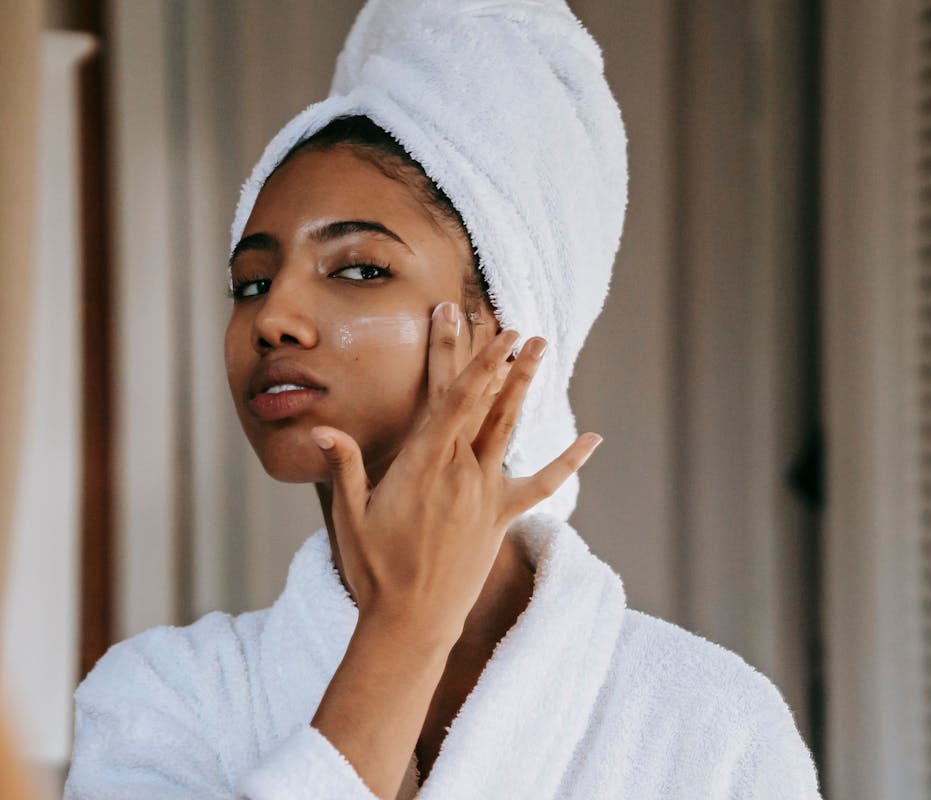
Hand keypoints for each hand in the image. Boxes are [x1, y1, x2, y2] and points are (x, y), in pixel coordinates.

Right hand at [308, 300, 601, 640]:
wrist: (411, 622)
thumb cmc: (375, 569)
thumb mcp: (350, 516)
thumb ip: (345, 467)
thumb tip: (323, 430)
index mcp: (422, 464)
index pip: (449, 399)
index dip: (464, 358)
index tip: (472, 323)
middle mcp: (460, 472)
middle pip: (478, 402)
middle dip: (493, 358)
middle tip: (509, 322)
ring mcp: (485, 493)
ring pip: (508, 428)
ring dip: (524, 386)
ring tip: (540, 349)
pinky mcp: (501, 516)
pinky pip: (542, 484)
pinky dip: (569, 462)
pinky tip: (594, 439)